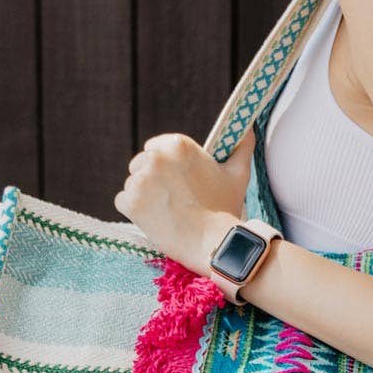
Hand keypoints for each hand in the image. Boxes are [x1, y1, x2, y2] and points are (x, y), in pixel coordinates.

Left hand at [114, 125, 255, 271]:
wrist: (213, 243)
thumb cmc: (225, 208)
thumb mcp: (237, 173)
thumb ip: (241, 146)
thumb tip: (248, 128)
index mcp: (178, 145)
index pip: (155, 147)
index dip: (166, 166)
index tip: (177, 181)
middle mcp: (155, 157)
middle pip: (140, 165)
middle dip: (153, 180)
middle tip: (174, 200)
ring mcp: (140, 180)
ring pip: (133, 184)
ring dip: (145, 197)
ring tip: (168, 212)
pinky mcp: (129, 202)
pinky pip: (124, 202)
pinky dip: (136, 212)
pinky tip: (157, 220)